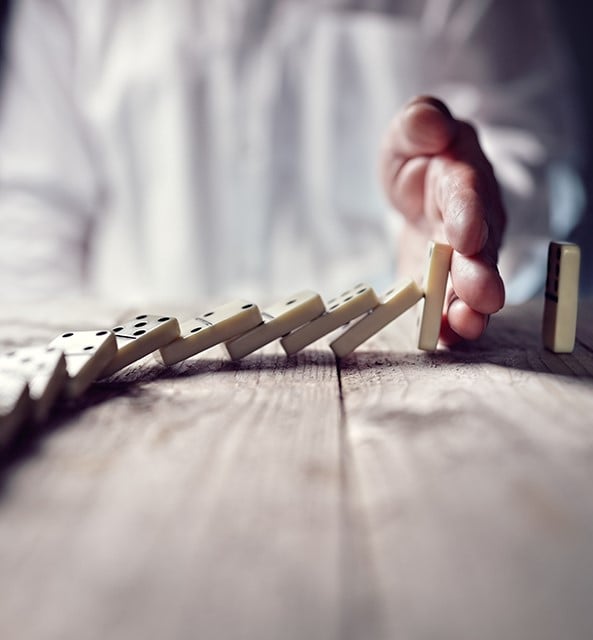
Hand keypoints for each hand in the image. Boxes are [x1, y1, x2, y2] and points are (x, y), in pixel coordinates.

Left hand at [380, 96, 505, 343]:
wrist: (419, 189)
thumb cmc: (418, 157)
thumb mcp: (411, 130)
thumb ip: (420, 122)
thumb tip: (432, 123)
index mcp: (461, 178)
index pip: (467, 195)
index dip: (469, 215)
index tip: (467, 237)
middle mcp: (470, 222)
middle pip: (479, 250)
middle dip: (479, 274)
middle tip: (483, 297)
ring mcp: (459, 257)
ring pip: (469, 284)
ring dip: (469, 307)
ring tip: (467, 327)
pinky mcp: (441, 282)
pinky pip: (447, 304)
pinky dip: (447, 323)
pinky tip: (445, 339)